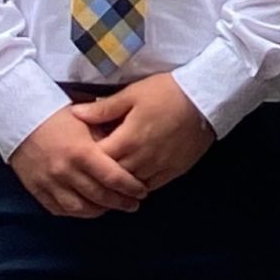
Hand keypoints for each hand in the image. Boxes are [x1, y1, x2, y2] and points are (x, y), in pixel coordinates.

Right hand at [9, 107, 150, 217]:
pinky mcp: (37, 190)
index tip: (142, 191)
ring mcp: (50, 183)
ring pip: (81, 208)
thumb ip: (107, 138)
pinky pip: (60, 209)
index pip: (113, 178)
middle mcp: (66, 171)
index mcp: (81, 152)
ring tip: (112, 207)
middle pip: (100, 197)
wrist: (20, 117)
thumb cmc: (58, 115)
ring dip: (100, 211)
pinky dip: (77, 212)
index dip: (131, 187)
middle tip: (134, 204)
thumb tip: (128, 153)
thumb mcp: (87, 121)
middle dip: (121, 203)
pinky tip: (89, 208)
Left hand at [69, 74, 215, 190]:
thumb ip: (104, 109)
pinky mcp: (173, 172)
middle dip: (100, 174)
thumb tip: (74, 114)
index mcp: (127, 139)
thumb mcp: (133, 94)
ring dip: (119, 184)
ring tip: (109, 178)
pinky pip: (150, 187)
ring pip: (130, 186)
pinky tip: (132, 182)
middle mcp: (141, 159)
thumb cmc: (166, 92)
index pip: (98, 159)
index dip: (86, 158)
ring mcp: (158, 168)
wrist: (205, 98)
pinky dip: (138, 187)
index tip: (80, 153)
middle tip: (91, 169)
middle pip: (112, 177)